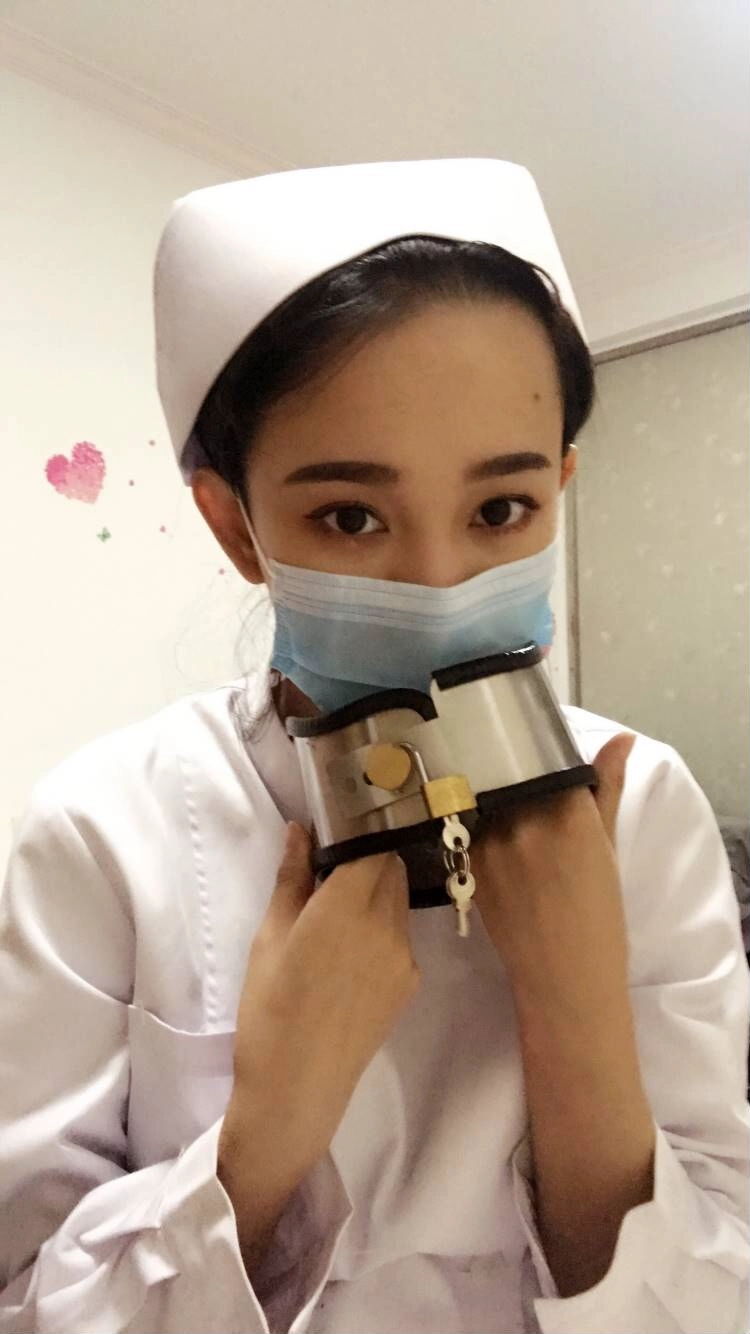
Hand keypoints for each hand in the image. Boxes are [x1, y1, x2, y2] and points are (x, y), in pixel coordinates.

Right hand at [223, 825, 420, 1175]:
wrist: (298, 1087)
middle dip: (368, 859)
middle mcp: (387, 924)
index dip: (361, 830)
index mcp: (347, 905)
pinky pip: (401, 935)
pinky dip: (382, 928)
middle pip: (392, 867)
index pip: (375, 843)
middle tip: (331, 874)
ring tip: (338, 916)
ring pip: (400, 899)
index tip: (340, 827)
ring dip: (377, 892)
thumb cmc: (269, 1009)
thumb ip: (292, 878)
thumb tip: (301, 829)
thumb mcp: (269, 937)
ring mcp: (405, 955)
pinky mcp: (411, 982)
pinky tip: (349, 954)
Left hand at [469, 733, 636, 1001]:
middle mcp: (527, 821)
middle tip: (519, 784)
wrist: (564, 976)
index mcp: (569, 813)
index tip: (538, 756)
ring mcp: (492, 843)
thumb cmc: (598, 916)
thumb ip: (607, 789)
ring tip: (504, 811)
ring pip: (488, 799)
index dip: (541, 755)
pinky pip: (470, 827)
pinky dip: (479, 825)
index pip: (547, 760)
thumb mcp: (608, 848)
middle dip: (515, 776)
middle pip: (512, 776)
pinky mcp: (469, 863)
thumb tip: (622, 739)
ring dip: (493, 799)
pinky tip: (488, 835)